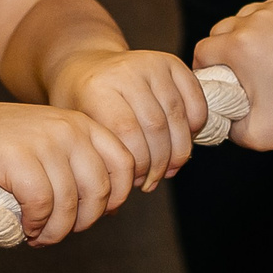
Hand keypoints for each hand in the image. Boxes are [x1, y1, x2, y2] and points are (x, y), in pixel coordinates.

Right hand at [0, 103, 137, 244]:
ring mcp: (43, 141)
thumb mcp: (48, 144)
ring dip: (55, 231)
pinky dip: (35, 225)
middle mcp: (68, 128)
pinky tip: (24, 227)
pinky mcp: (17, 157)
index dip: (115, 198)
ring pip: (70, 204)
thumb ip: (79, 164)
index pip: (123, 165)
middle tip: (59, 232)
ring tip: (39, 236)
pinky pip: (42, 205)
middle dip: (82, 222)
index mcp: (81, 123)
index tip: (92, 216)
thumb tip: (112, 206)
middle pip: (99, 191)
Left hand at [44, 48, 210, 191]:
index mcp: (96, 89)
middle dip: (158, 163)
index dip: (138, 166)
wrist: (84, 64)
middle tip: (152, 181)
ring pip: (177, 117)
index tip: (134, 183)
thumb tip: (113, 211)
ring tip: (168, 169)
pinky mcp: (170, 61)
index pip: (128, 135)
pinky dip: (195, 127)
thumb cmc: (79, 105)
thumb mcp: (77, 131)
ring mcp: (150, 63)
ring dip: (178, 151)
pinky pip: (195, 100)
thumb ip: (96, 163)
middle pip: (156, 129)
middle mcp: (125, 71)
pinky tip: (180, 142)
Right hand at [194, 0, 272, 150]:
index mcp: (238, 47)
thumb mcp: (256, 134)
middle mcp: (255, 19)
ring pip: (248, 14)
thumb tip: (214, 115)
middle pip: (222, 28)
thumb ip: (224, 126)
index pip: (203, 50)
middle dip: (225, 48)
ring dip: (250, 32)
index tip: (220, 81)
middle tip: (243, 70)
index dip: (206, 69)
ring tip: (268, 56)